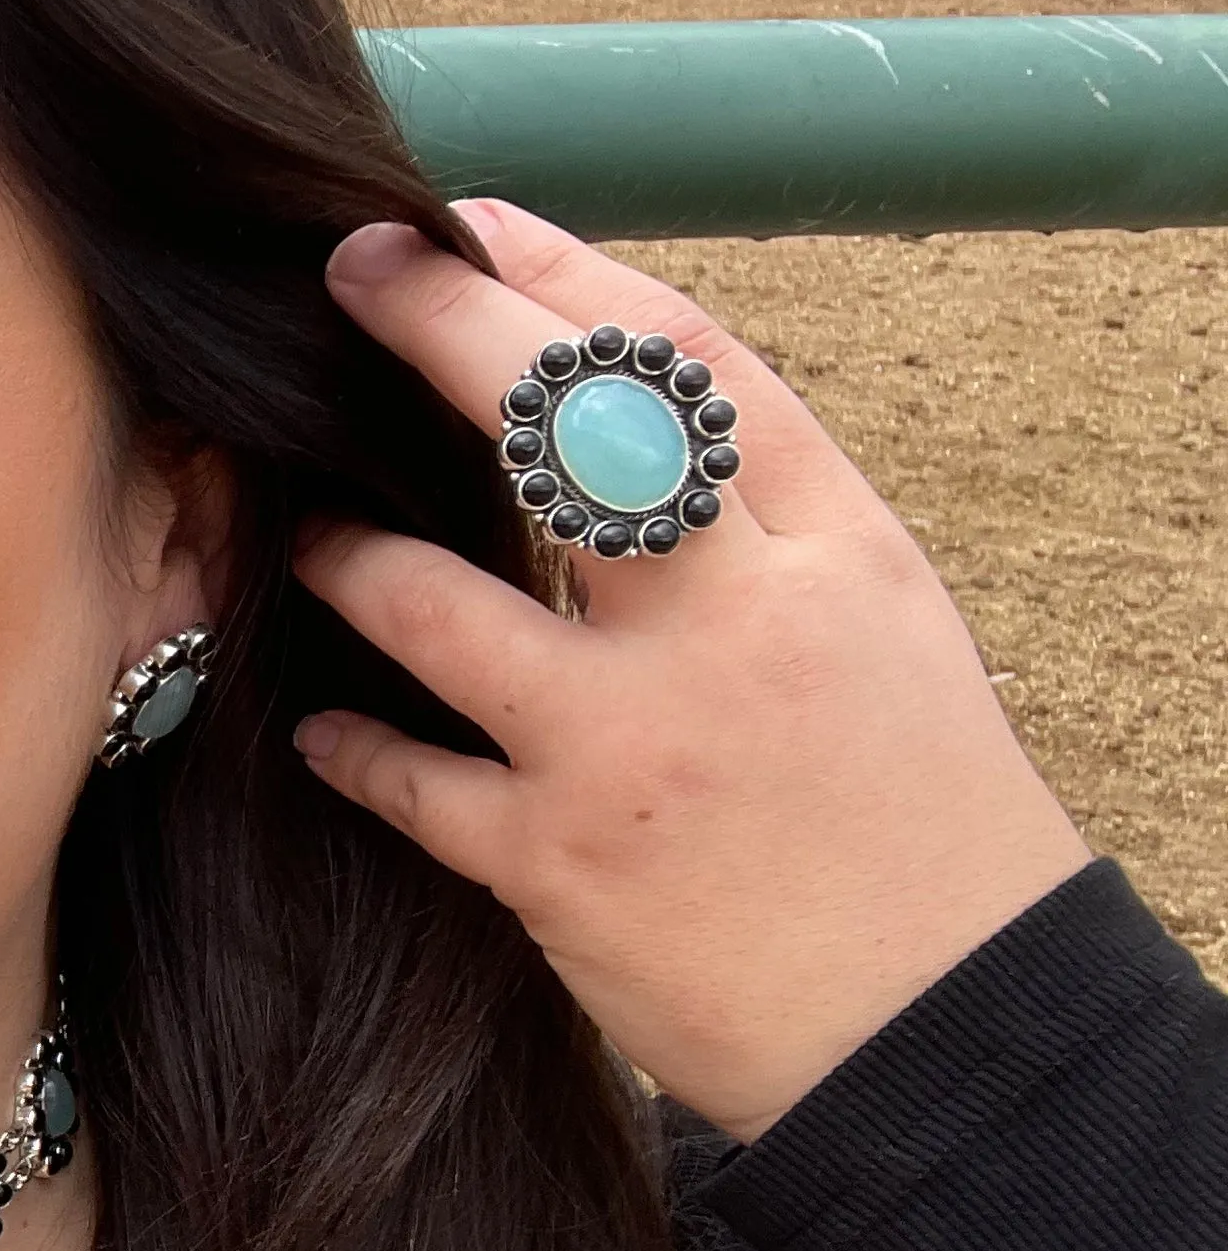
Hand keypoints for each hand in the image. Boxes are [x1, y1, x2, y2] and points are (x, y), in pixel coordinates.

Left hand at [295, 198, 1086, 1141]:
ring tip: (306, 534)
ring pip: (436, 601)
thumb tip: (607, 424)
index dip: (567, 277)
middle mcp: (732, 627)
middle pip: (563, 429)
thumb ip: (760, 527)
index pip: (692, 365)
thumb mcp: (883, 629)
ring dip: (349, 556)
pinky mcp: (556, 865)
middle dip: (440, 327)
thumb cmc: (912, 818)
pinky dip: (349, 746)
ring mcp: (632, 746)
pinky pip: (405, 778)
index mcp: (833, 555)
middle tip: (346, 271)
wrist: (944, 1028)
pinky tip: (315, 727)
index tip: (470, 222)